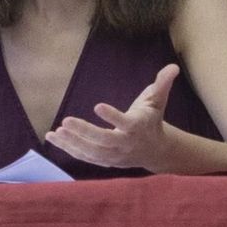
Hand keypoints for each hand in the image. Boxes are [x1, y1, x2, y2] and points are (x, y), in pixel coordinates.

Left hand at [45, 64, 178, 171]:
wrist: (155, 151)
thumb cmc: (151, 120)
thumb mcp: (158, 101)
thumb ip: (163, 83)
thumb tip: (173, 66)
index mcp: (137, 127)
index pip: (125, 122)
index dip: (112, 116)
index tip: (97, 106)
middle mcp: (125, 143)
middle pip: (104, 141)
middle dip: (85, 132)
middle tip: (66, 121)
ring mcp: (114, 155)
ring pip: (91, 152)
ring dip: (72, 142)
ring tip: (56, 132)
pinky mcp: (104, 161)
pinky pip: (84, 156)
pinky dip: (68, 148)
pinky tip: (53, 137)